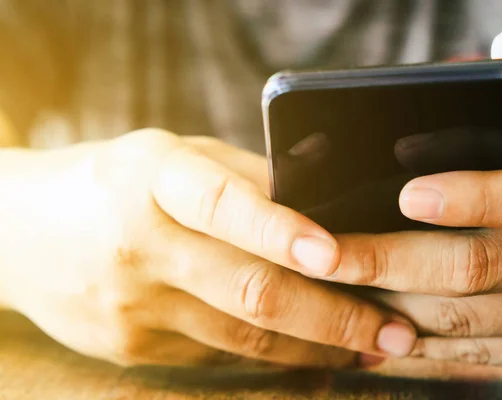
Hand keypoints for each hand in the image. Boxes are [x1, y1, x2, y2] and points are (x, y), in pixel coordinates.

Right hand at [0, 130, 415, 367]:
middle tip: (397, 332)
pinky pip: (219, 355)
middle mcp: (140, 245)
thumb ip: (245, 180)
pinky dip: (274, 356)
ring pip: (242, 339)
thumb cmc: (115, 181)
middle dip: (333, 317)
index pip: (221, 203)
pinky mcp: (133, 348)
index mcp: (151, 178)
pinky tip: (310, 351)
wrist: (21, 232)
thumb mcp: (172, 158)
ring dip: (316, 348)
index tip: (339, 255)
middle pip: (248, 290)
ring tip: (371, 350)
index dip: (281, 230)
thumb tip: (326, 205)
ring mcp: (134, 307)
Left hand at [288, 32, 501, 368]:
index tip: (407, 194)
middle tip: (324, 255)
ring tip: (332, 288)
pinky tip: (375, 323)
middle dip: (391, 263)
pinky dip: (422, 343)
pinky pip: (480, 356)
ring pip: (469, 321)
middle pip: (481, 269)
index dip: (474, 197)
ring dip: (393, 307)